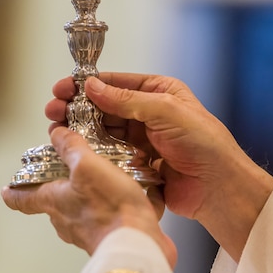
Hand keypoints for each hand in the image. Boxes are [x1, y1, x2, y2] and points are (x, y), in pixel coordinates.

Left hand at [2, 127, 176, 265]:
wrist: (137, 244)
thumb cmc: (110, 207)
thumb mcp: (88, 166)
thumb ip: (71, 148)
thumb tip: (57, 134)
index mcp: (53, 201)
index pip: (23, 199)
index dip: (14, 192)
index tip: (6, 190)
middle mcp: (66, 220)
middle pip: (54, 202)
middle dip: (61, 186)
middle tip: (70, 169)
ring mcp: (87, 232)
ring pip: (81, 209)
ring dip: (90, 195)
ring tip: (107, 177)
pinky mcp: (109, 237)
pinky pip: (106, 217)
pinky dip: (114, 206)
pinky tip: (132, 194)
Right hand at [46, 73, 272, 260]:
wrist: (218, 189)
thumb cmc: (204, 144)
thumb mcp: (166, 111)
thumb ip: (128, 100)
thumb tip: (94, 87)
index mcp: (159, 92)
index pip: (117, 84)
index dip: (88, 85)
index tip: (64, 88)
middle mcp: (147, 114)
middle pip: (104, 107)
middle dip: (77, 108)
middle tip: (53, 110)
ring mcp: (141, 140)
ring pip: (103, 131)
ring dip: (81, 130)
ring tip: (57, 130)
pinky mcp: (135, 163)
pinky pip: (109, 154)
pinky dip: (92, 152)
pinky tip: (75, 150)